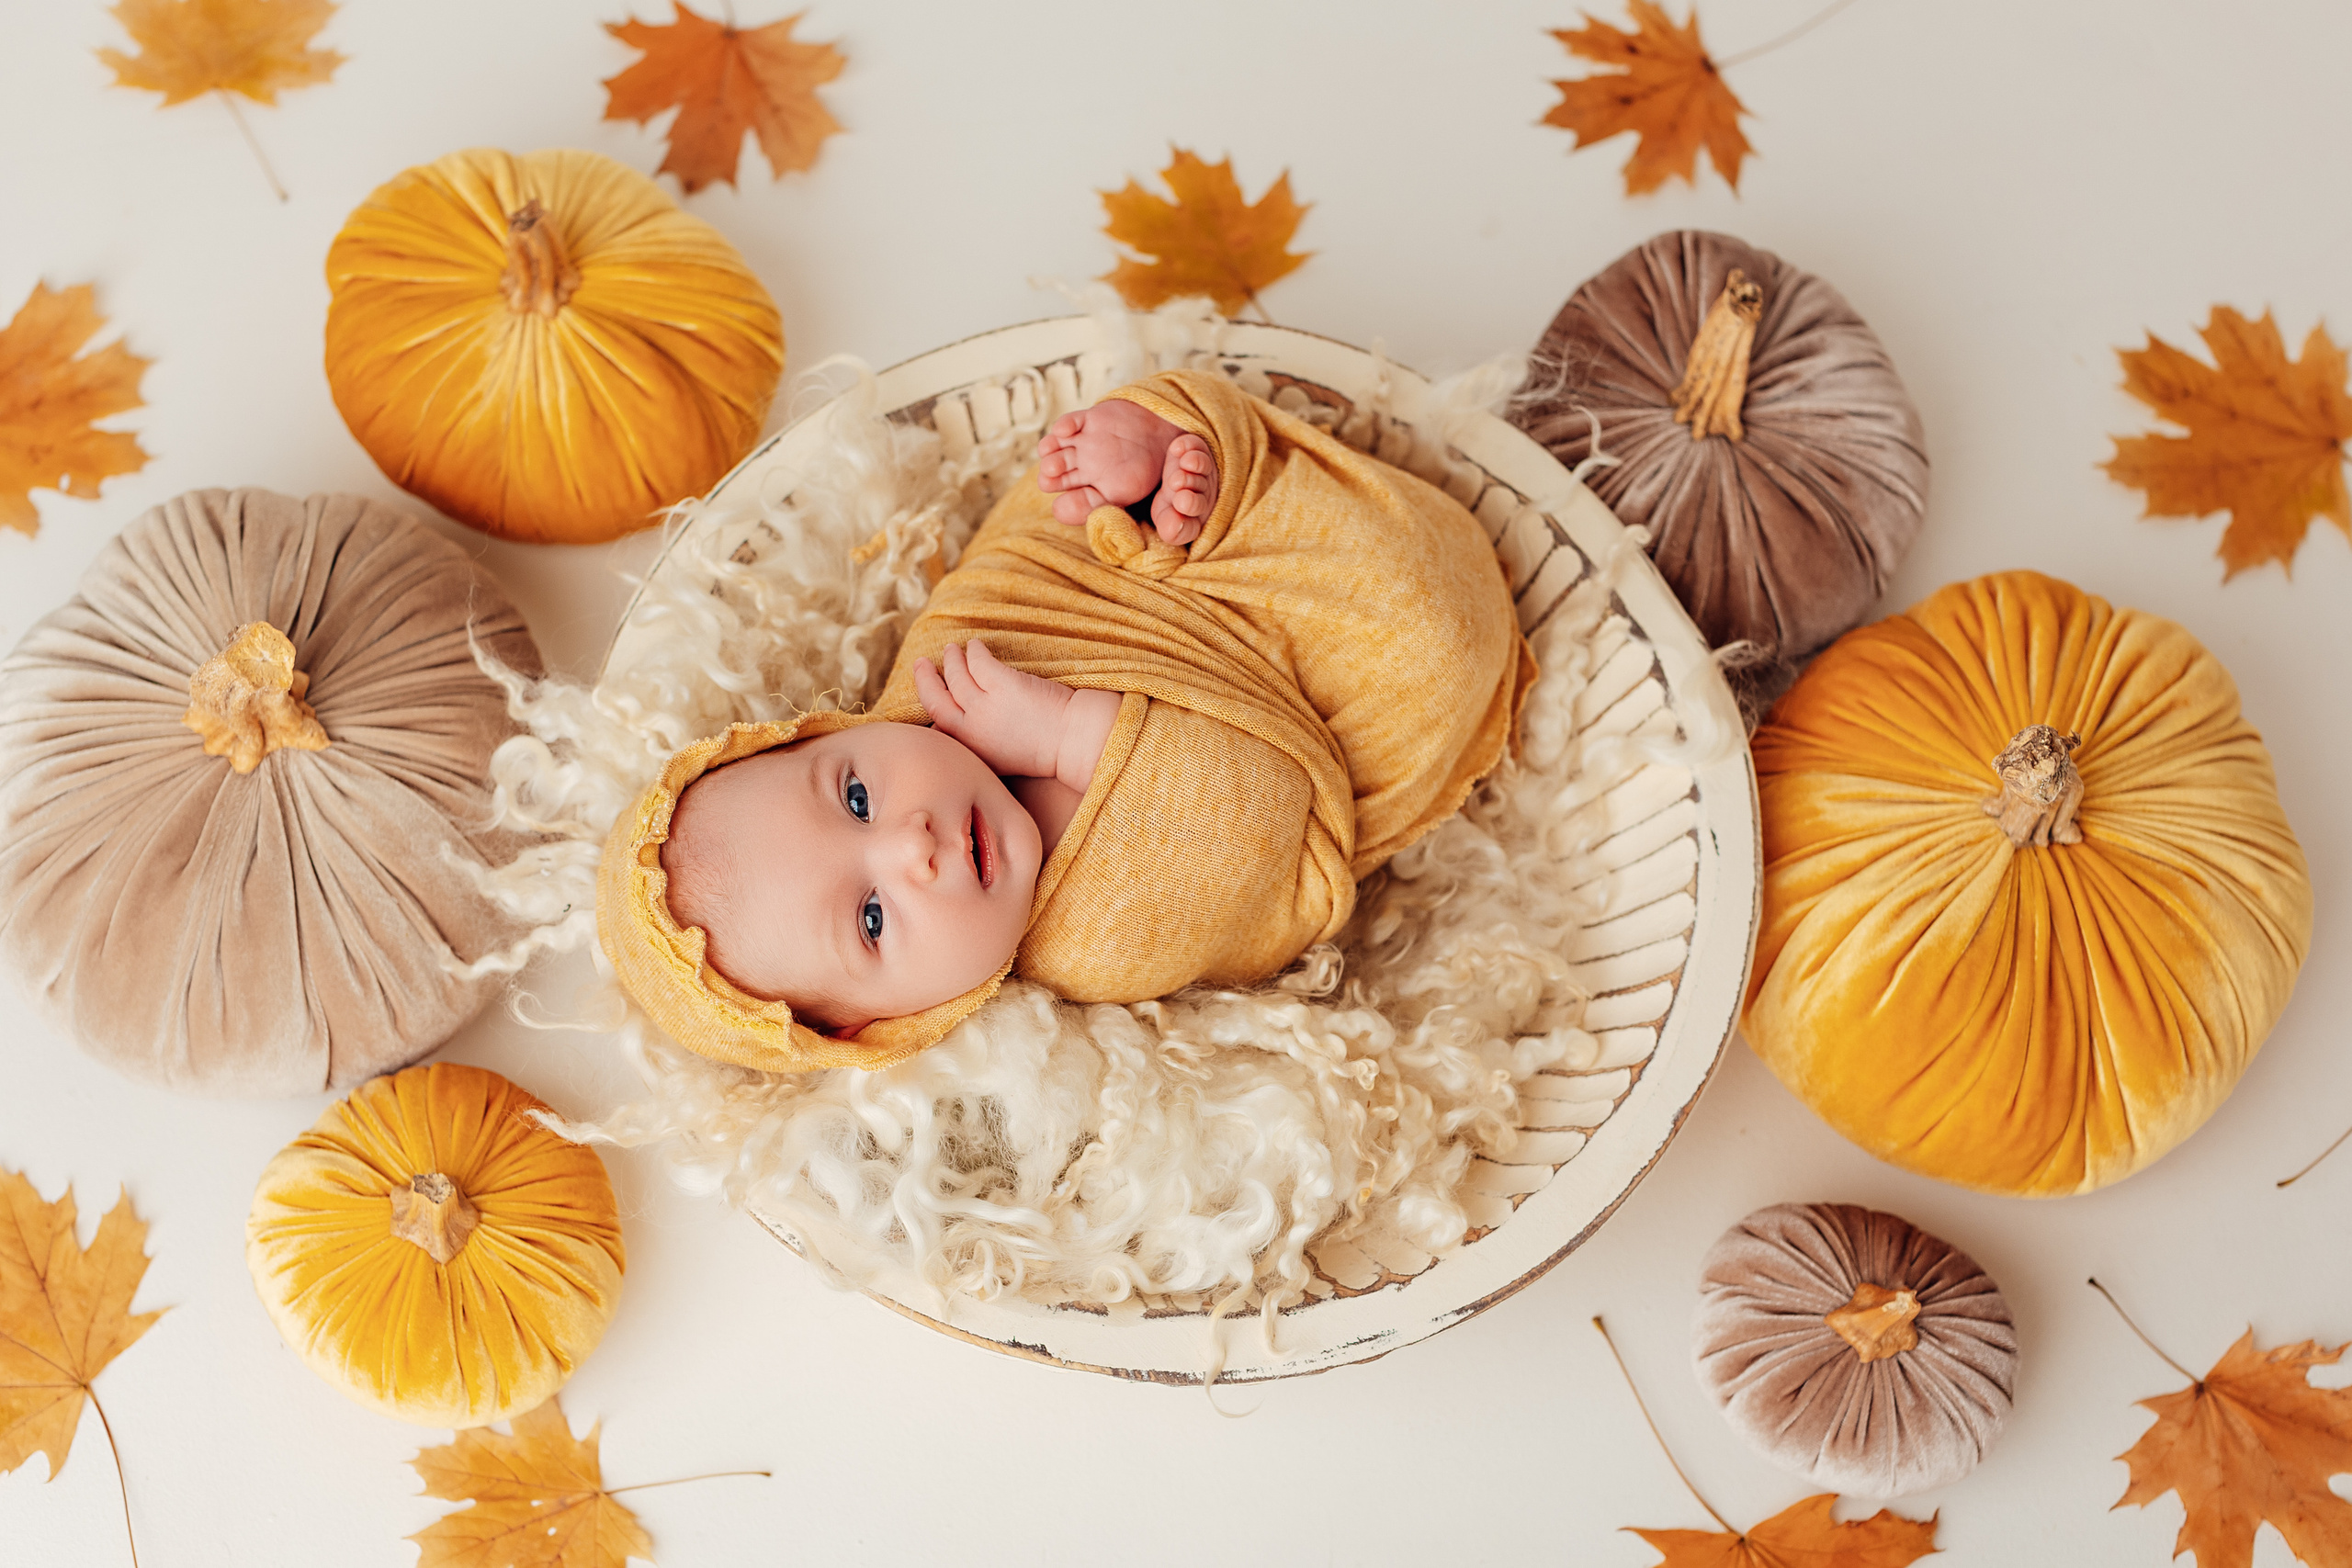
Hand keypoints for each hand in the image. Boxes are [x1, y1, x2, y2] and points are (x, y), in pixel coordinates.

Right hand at [911, 640, 1069, 780]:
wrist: (1073, 741)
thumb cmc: (1045, 749)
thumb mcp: (1002, 759)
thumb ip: (980, 743)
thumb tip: (964, 721)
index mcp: (971, 751)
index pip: (938, 727)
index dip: (930, 707)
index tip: (929, 694)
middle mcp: (972, 731)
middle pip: (934, 699)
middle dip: (924, 679)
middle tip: (921, 664)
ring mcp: (984, 706)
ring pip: (955, 675)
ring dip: (950, 659)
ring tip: (952, 649)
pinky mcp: (1001, 684)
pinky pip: (977, 660)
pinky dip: (974, 650)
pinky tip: (977, 645)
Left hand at [1035, 399, 1217, 540]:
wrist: (1165, 435)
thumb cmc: (1147, 469)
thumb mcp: (1126, 494)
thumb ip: (1102, 508)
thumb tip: (1075, 519)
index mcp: (1091, 489)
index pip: (1069, 499)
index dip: (1064, 503)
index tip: (1061, 505)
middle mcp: (1082, 468)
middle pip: (1054, 473)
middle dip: (1050, 474)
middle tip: (1051, 475)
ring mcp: (1083, 444)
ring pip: (1055, 448)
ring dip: (1049, 451)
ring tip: (1050, 453)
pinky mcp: (1088, 421)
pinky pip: (1069, 423)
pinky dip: (1063, 426)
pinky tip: (1065, 432)